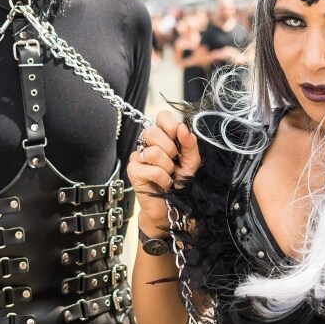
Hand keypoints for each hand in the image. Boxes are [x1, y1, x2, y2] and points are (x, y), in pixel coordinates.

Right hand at [126, 110, 200, 234]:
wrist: (171, 206)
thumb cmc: (179, 182)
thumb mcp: (191, 161)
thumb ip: (189, 144)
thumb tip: (183, 127)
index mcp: (161, 137)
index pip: (161, 116)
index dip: (169, 124)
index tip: (177, 136)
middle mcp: (146, 144)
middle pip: (152, 131)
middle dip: (170, 149)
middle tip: (173, 163)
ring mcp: (137, 157)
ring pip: (154, 152)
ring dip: (168, 167)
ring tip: (169, 175)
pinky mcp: (133, 171)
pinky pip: (152, 169)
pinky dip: (163, 178)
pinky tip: (163, 183)